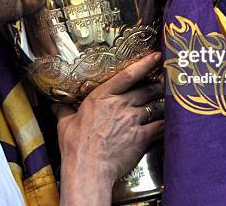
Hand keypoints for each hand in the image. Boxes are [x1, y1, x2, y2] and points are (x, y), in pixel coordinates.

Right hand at [54, 52, 164, 204]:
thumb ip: (64, 111)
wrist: (88, 169)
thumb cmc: (75, 146)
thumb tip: (57, 104)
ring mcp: (133, 120)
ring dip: (162, 105)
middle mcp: (120, 104)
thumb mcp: (65, 124)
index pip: (127, 75)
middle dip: (156, 86)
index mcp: (102, 97)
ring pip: (155, 106)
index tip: (156, 56)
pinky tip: (169, 124)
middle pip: (146, 90)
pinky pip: (160, 126)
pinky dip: (165, 124)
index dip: (144, 64)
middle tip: (163, 83)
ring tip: (168, 103)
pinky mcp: (142, 136)